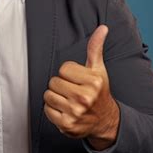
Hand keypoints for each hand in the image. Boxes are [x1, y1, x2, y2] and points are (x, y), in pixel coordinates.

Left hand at [43, 25, 119, 149]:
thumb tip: (102, 28)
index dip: (68, 73)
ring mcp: (75, 112)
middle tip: (73, 91)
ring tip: (69, 101)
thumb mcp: (98, 70)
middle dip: (61, 85)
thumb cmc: (99, 92)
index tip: (78, 80)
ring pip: (48, 95)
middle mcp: (85, 98)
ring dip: (55, 97)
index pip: (63, 69)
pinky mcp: (66, 124)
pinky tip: (65, 111)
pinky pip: (46, 110)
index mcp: (93, 82)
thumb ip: (95, 48)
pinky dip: (53, 110)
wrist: (106, 121)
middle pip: (53, 82)